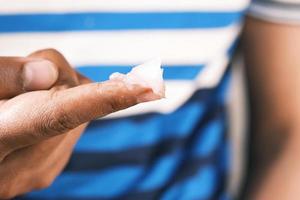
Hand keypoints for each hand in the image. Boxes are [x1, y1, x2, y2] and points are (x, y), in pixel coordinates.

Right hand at [0, 49, 151, 198]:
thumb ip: (2, 74)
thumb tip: (50, 74)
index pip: (59, 114)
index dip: (105, 99)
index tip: (148, 87)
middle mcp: (22, 164)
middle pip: (72, 98)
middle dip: (56, 77)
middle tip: (22, 78)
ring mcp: (38, 172)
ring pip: (78, 113)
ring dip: (59, 94)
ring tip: (21, 101)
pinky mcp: (47, 172)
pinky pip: (73, 127)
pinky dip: (62, 112)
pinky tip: (34, 115)